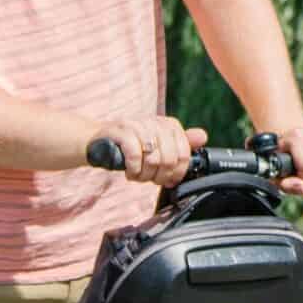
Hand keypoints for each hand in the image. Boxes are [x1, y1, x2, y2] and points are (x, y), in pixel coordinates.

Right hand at [91, 114, 206, 187]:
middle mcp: (156, 122)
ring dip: (144, 175)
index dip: (176, 173)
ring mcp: (138, 125)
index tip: (167, 180)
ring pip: (153, 160)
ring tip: (137, 174)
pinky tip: (129, 171)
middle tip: (149, 178)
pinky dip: (133, 169)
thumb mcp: (159, 145)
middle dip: (159, 176)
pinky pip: (135, 156)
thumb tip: (202, 137)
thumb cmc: (132, 146)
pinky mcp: (121, 131)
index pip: (184, 155)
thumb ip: (181, 143)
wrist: (99, 140)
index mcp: (169, 125)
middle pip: (169, 160)